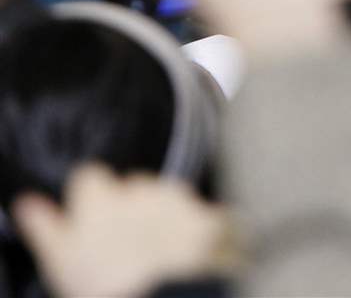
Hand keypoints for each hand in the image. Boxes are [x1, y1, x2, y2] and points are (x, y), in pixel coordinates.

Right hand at [13, 164, 233, 297]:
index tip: (90, 219)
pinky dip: (196, 224)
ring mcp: (177, 201)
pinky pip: (201, 211)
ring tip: (158, 248)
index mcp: (100, 199)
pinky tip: (187, 250)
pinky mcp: (207, 215)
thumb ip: (46, 227)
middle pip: (133, 184)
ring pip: (167, 194)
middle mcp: (139, 190)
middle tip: (127, 241)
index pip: (89, 176)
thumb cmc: (107, 287)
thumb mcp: (62, 262)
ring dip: (164, 212)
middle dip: (132, 205)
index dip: (90, 198)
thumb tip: (30, 202)